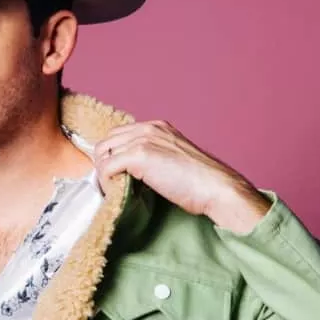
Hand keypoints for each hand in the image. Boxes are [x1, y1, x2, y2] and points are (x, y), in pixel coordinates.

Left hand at [94, 120, 271, 232]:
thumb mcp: (173, 160)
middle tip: (108, 184)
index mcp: (157, 127)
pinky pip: (106, 167)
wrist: (217, 188)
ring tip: (111, 190)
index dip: (112, 155)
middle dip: (103, 163)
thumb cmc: (201, 183)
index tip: (113, 174)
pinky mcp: (140, 155)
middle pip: (106, 141)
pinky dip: (105, 181)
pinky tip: (114, 192)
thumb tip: (130, 173)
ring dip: (102, 173)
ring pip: (103, 153)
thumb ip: (154, 158)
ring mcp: (143, 140)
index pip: (119, 134)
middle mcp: (148, 128)